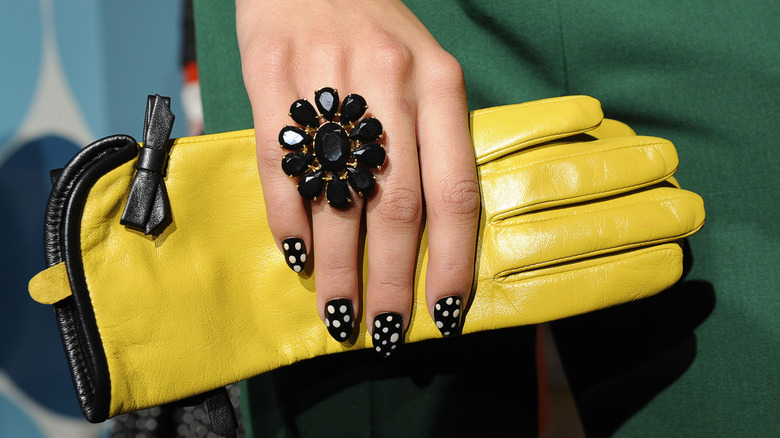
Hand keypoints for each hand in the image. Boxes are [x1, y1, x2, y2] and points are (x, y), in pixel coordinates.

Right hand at [236, 0, 478, 354]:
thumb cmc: (373, 28)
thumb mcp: (422, 68)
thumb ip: (430, 137)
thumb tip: (424, 232)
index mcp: (439, 83)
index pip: (454, 192)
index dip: (451, 261)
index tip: (444, 312)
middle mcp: (389, 83)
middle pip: (395, 207)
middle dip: (390, 281)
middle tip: (383, 331)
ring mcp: (326, 79)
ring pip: (336, 197)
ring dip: (339, 266)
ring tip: (339, 311)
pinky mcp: (271, 78)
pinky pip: (280, 169)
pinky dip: (289, 222)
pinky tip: (299, 257)